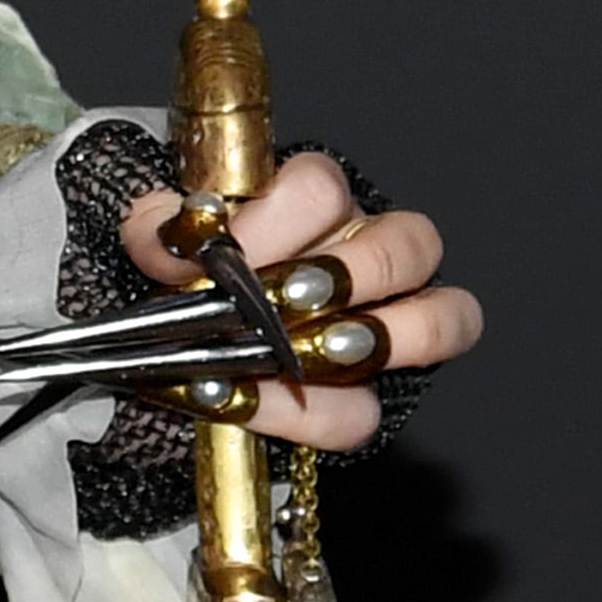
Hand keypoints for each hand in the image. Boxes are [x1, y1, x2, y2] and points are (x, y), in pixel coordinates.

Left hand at [119, 152, 481, 453]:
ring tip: (310, 352)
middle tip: (284, 297)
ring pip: (444, 318)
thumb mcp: (160, 239)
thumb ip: (158, 226)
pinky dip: (308, 414)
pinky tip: (252, 403)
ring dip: (383, 337)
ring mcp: (380, 326)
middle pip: (411, 243)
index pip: (323, 186)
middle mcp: (366, 254)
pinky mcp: (360, 397)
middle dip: (350, 272)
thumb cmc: (186, 272)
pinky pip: (364, 411)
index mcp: (315, 202)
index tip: (218, 247)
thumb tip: (170, 238)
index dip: (274, 215)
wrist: (170, 339)